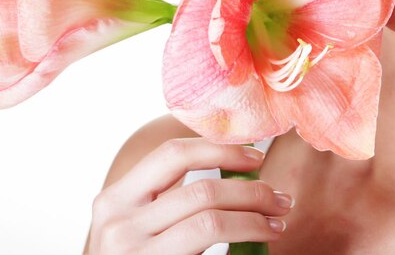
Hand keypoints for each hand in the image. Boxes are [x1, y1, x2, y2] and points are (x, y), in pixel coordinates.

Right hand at [87, 137, 293, 254]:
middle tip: (279, 197)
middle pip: (202, 188)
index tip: (255, 157)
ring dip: (254, 216)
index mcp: (115, 198)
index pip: (174, 154)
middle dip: (251, 189)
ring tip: (277, 220)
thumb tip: (230, 171)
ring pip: (210, 218)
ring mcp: (134, 253)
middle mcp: (118, 223)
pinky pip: (211, 246)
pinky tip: (260, 240)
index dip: (220, 149)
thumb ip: (165, 200)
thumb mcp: (133, 225)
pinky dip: (243, 238)